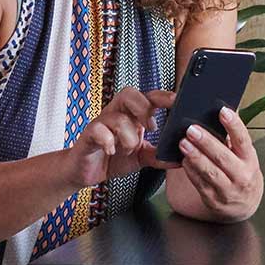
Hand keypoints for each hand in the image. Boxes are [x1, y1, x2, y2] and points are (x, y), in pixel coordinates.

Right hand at [64, 90, 178, 187]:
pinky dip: (107, 141)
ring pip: (117, 117)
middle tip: (151, 128)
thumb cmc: (112, 158)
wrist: (85, 171)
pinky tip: (110, 151)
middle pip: (129, 93)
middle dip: (143, 108)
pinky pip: (98, 130)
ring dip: (128, 136)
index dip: (162, 96)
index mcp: (131, 115)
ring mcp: (101, 123)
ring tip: (128, 150)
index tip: (177, 101)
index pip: (147, 97)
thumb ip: (158, 156)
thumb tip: (179, 159)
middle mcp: (116, 114)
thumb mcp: (141, 158)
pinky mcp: (88, 134)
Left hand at [173, 107, 262, 218]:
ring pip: (210, 172)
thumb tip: (220, 111)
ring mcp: (228, 190)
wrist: (245, 205)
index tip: (223, 111)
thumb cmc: (241, 173)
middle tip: (191, 129)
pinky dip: (190, 170)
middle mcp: (242, 176)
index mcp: (250, 160)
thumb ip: (233, 138)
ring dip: (195, 156)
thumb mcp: (244, 156)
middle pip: (223, 157)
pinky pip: (199, 183)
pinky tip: (184, 160)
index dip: (234, 125)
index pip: (243, 140)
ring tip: (183, 143)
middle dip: (206, 142)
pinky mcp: (213, 199)